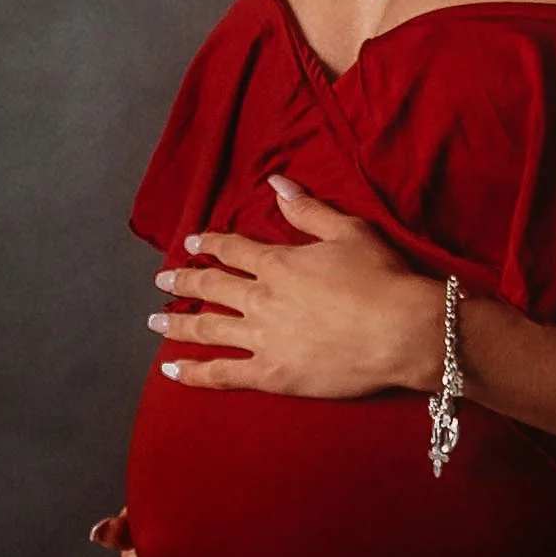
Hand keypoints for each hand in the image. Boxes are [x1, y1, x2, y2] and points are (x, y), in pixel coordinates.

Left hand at [147, 176, 445, 397]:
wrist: (401, 331)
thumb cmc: (381, 278)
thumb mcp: (348, 231)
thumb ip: (307, 209)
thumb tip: (275, 182)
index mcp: (278, 263)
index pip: (232, 249)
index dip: (209, 244)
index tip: (190, 243)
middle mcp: (262, 298)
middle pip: (211, 288)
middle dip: (183, 282)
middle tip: (161, 281)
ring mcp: (263, 339)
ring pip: (207, 329)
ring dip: (177, 323)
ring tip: (154, 320)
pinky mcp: (272, 374)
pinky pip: (222, 373)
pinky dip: (194, 372)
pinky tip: (171, 370)